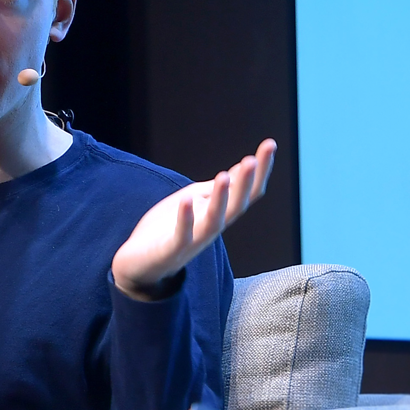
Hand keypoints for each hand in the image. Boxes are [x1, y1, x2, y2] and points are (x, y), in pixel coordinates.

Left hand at [111, 138, 275, 300]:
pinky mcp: (171, 250)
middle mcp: (211, 227)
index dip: (260, 170)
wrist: (138, 265)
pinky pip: (182, 235)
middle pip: (237, 206)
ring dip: (221, 200)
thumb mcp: (195, 202)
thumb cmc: (166, 230)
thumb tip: (243, 168)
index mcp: (218, 214)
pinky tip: (186, 200)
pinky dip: (185, 219)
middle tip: (253, 159)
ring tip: (224, 176)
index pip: (247, 192)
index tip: (270, 144)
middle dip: (246, 183)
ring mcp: (193, 240)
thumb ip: (217, 189)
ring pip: (215, 221)